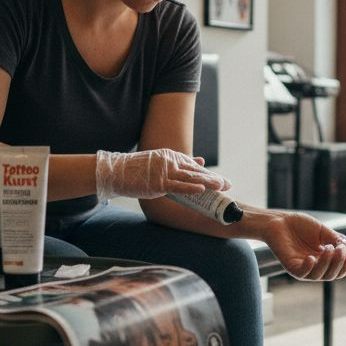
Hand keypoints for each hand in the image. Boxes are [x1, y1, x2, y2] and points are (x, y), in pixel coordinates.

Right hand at [95, 148, 230, 201]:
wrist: (116, 172)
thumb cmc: (136, 169)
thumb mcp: (160, 160)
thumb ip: (180, 162)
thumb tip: (201, 160)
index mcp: (171, 156)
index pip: (194, 166)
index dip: (210, 174)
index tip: (223, 181)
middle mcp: (170, 161)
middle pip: (196, 171)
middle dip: (213, 179)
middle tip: (228, 185)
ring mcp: (164, 171)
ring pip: (190, 178)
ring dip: (207, 183)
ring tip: (221, 187)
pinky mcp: (158, 182)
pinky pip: (177, 186)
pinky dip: (190, 188)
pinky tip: (202, 190)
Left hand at [261, 212, 345, 280]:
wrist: (280, 221)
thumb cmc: (301, 226)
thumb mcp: (323, 231)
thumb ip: (336, 240)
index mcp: (324, 260)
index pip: (338, 269)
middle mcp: (315, 267)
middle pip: (331, 275)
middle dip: (339, 263)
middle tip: (340, 249)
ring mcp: (303, 268)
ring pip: (319, 275)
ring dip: (326, 263)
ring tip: (328, 248)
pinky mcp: (291, 267)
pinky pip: (302, 273)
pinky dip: (308, 267)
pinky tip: (311, 258)